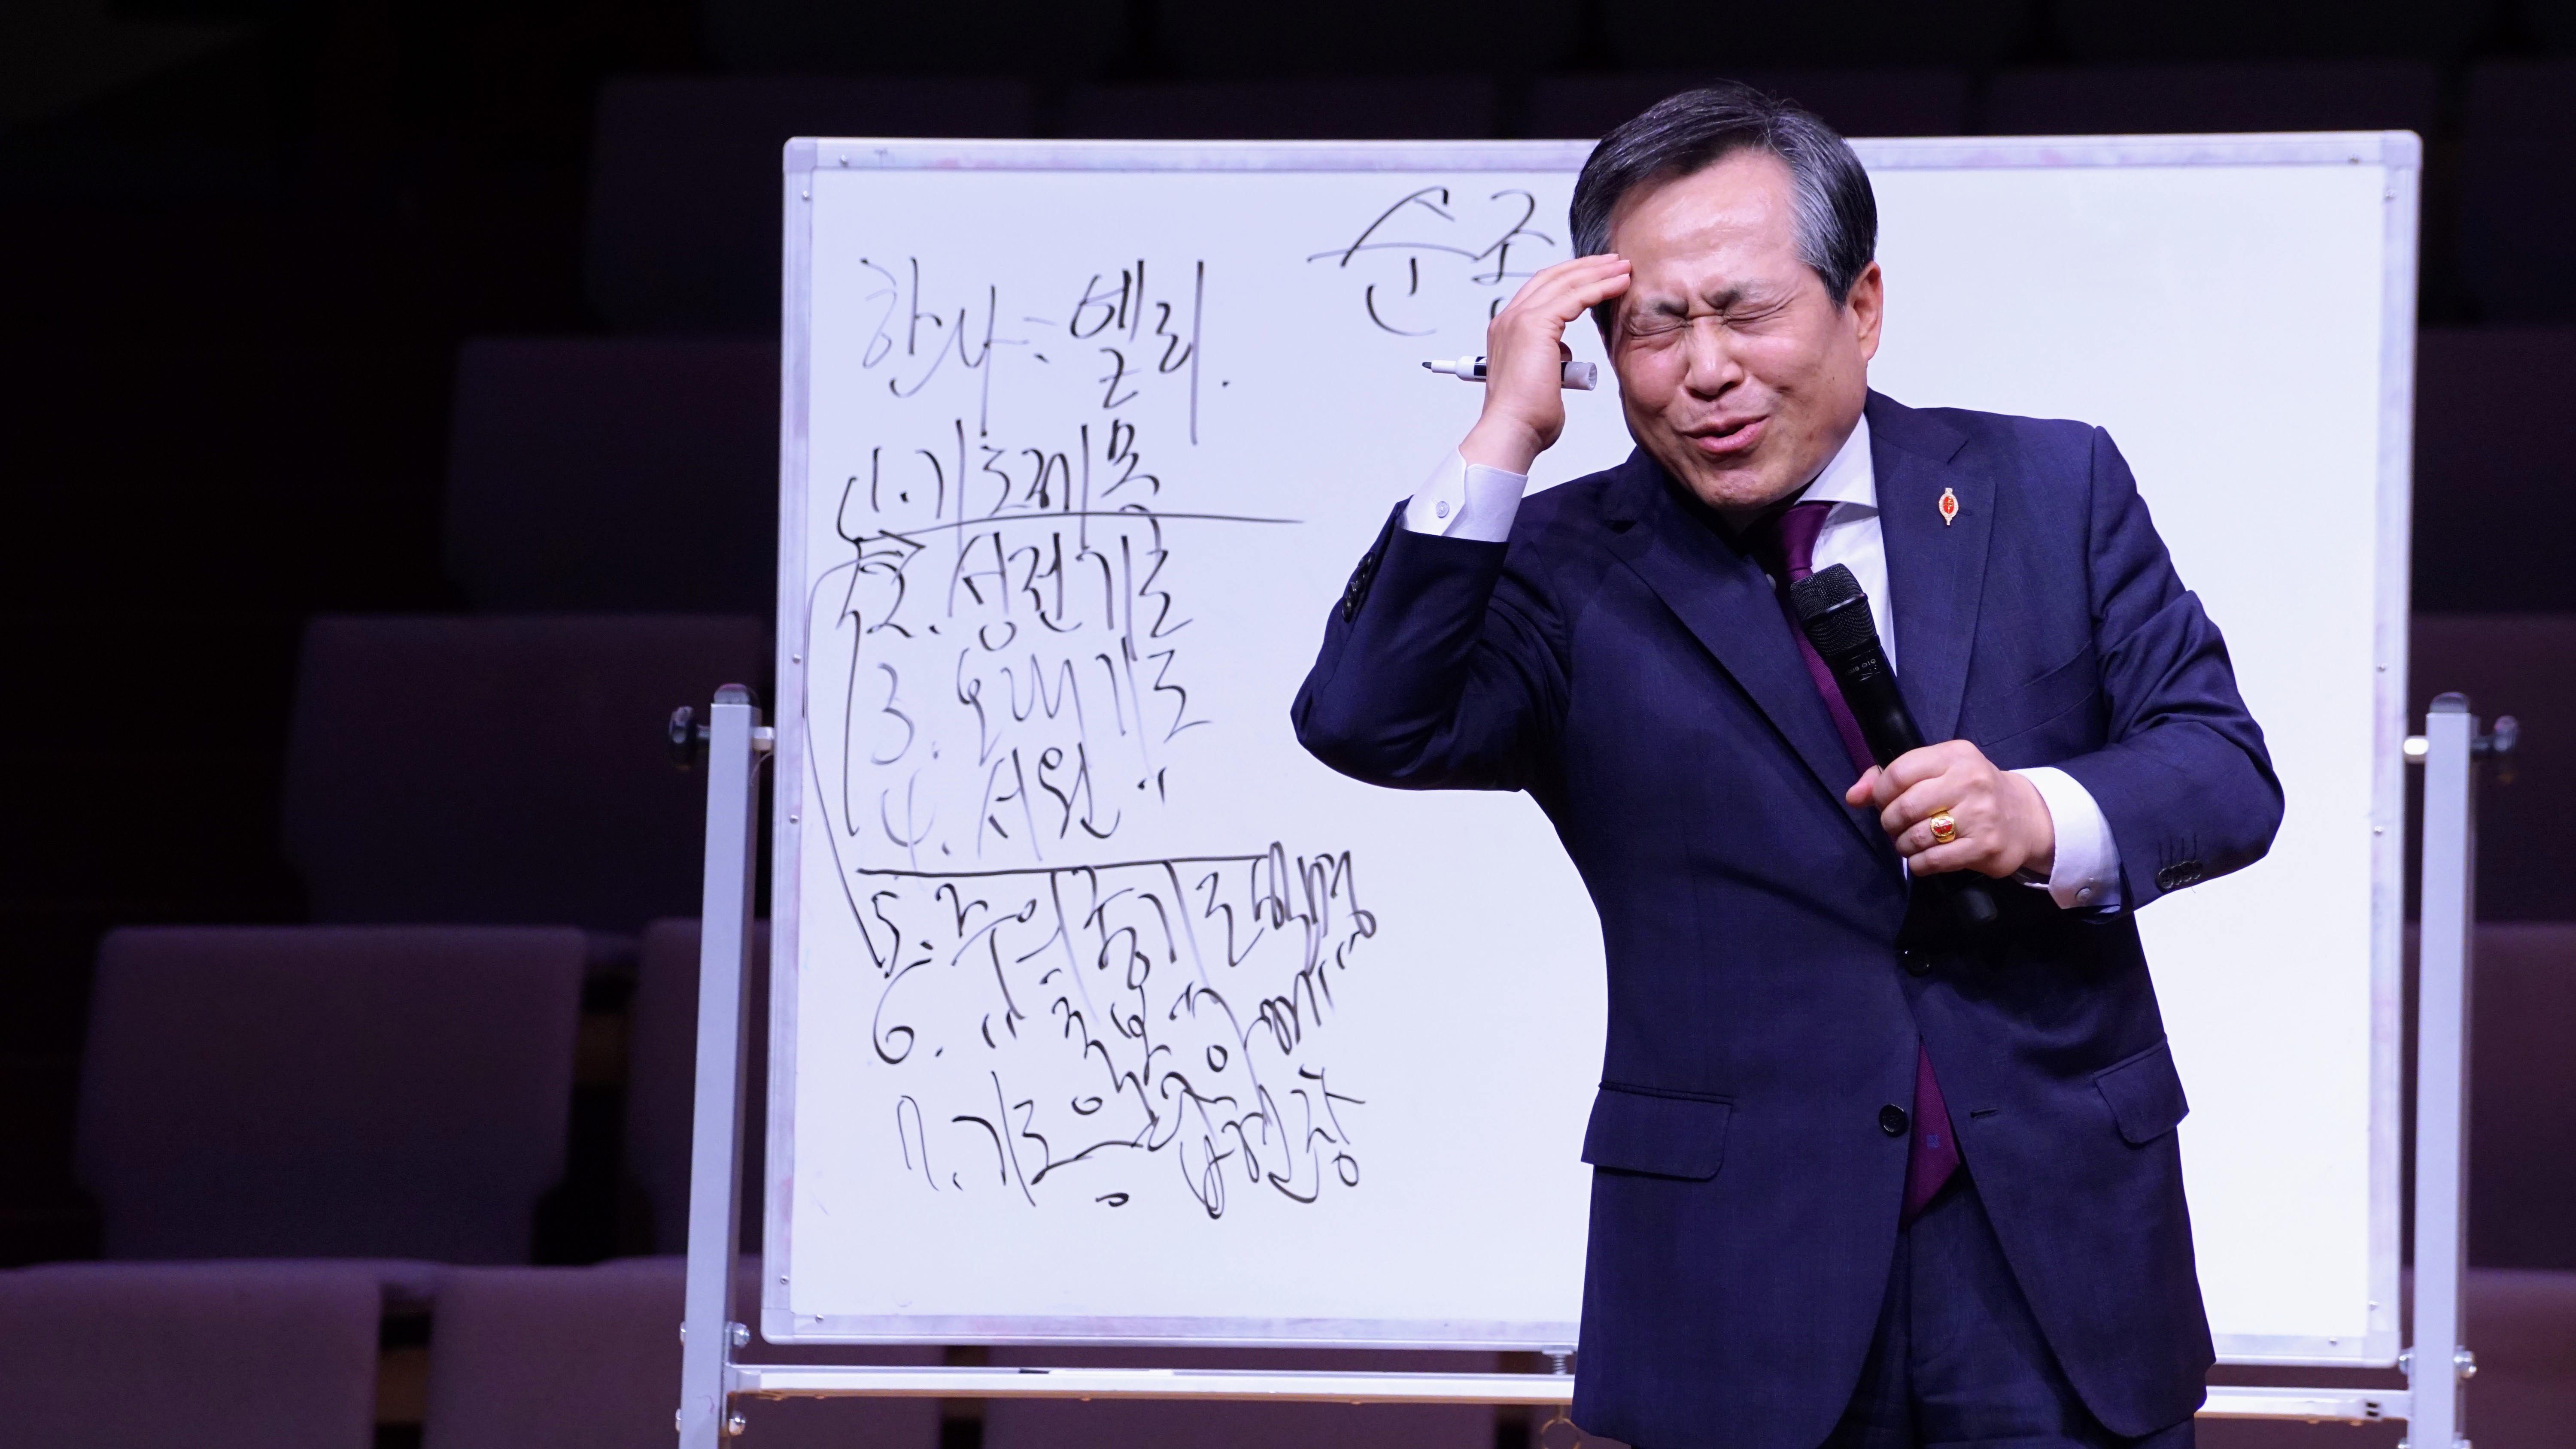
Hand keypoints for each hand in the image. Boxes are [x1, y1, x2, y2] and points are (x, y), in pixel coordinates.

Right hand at [1459, 254, 1631, 473]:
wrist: (1512, 430)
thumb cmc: (1527, 417)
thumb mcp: (1542, 379)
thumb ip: (1551, 360)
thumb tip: (1564, 354)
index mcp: (1507, 331)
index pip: (1541, 291)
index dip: (1570, 279)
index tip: (1597, 276)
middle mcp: (1509, 319)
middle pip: (1551, 277)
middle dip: (1586, 266)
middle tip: (1615, 262)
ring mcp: (1519, 319)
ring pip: (1565, 282)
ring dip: (1597, 271)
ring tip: (1624, 267)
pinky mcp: (1535, 325)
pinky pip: (1575, 296)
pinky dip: (1600, 286)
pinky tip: (1620, 283)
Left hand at [1844, 740, 2056, 879]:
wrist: (2024, 817)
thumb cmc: (1969, 791)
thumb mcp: (1936, 771)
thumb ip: (1889, 778)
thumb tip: (1853, 796)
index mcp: (1955, 755)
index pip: (1899, 772)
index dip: (1881, 793)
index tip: (1885, 802)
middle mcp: (1971, 780)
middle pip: (1905, 807)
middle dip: (1890, 822)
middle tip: (1896, 826)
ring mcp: (1981, 815)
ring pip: (1916, 836)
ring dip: (1903, 845)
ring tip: (1909, 842)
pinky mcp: (1985, 847)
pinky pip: (1933, 860)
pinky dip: (1919, 863)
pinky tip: (1923, 858)